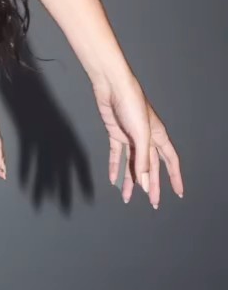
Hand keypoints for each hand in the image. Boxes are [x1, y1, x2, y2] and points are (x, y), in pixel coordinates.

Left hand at [90, 69, 183, 207]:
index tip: (178, 193)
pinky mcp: (116, 133)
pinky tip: (113, 180)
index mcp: (158, 137)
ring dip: (130, 180)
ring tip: (127, 197)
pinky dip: (115, 167)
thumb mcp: (141, 134)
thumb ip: (142, 159)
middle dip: (151, 185)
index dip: (175, 177)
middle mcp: (146, 138)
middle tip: (153, 203)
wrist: (112, 86)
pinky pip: (117, 155)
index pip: (170, 162)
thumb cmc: (131, 105)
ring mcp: (130, 137)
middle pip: (150, 167)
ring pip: (133, 164)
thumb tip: (143, 182)